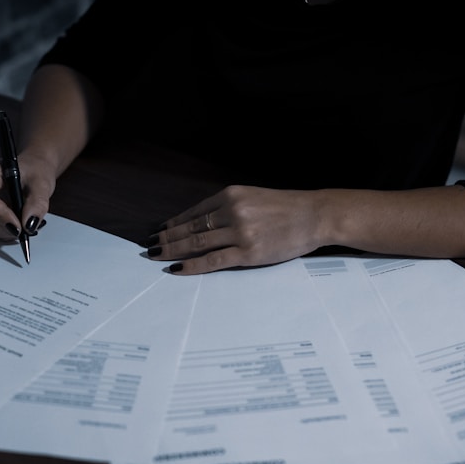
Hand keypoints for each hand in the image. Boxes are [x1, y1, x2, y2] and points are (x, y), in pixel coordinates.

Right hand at [0, 152, 53, 239]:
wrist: (33, 174)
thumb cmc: (35, 172)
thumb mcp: (42, 185)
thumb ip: (37, 203)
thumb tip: (29, 224)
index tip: (18, 226)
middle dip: (6, 226)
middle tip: (27, 228)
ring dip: (7, 231)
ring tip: (25, 224)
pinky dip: (6, 233)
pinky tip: (19, 225)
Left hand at [145, 185, 323, 273]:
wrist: (315, 215)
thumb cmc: (286, 208)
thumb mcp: (253, 198)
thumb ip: (228, 208)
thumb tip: (201, 224)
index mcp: (230, 195)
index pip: (193, 212)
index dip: (173, 223)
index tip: (159, 231)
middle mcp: (231, 211)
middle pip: (189, 228)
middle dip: (166, 238)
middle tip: (149, 247)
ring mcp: (239, 232)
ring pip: (196, 244)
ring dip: (173, 251)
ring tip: (156, 257)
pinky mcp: (248, 253)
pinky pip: (212, 260)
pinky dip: (192, 266)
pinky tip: (177, 268)